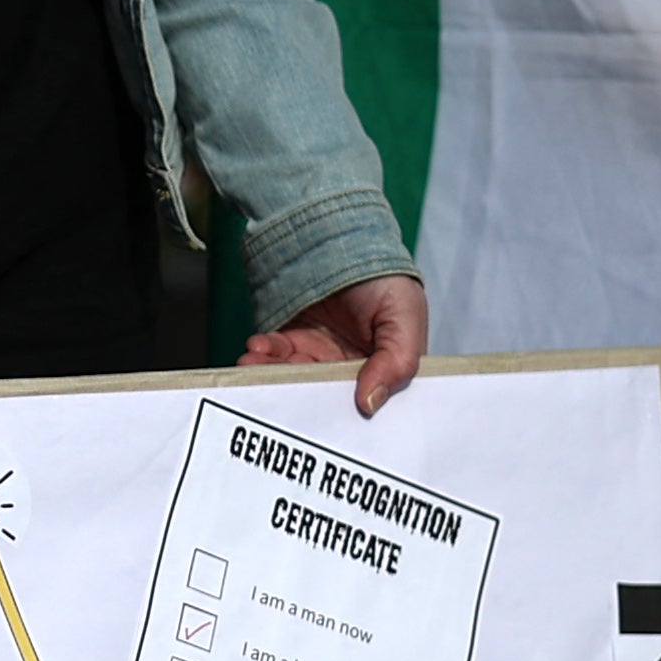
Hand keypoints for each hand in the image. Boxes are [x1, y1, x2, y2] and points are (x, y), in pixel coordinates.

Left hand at [240, 272, 430, 420]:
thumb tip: (369, 404)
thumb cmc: (387, 278)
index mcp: (382, 369)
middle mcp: (348, 368)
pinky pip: (274, 355)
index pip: (366, 403)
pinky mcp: (292, 339)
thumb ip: (397, 361)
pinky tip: (256, 348)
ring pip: (292, 379)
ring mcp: (317, 355)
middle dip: (297, 401)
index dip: (346, 417)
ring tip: (255, 366)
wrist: (347, 235)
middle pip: (320, 398)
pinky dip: (262, 354)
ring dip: (272, 377)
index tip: (324, 425)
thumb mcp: (405, 317)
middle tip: (277, 400)